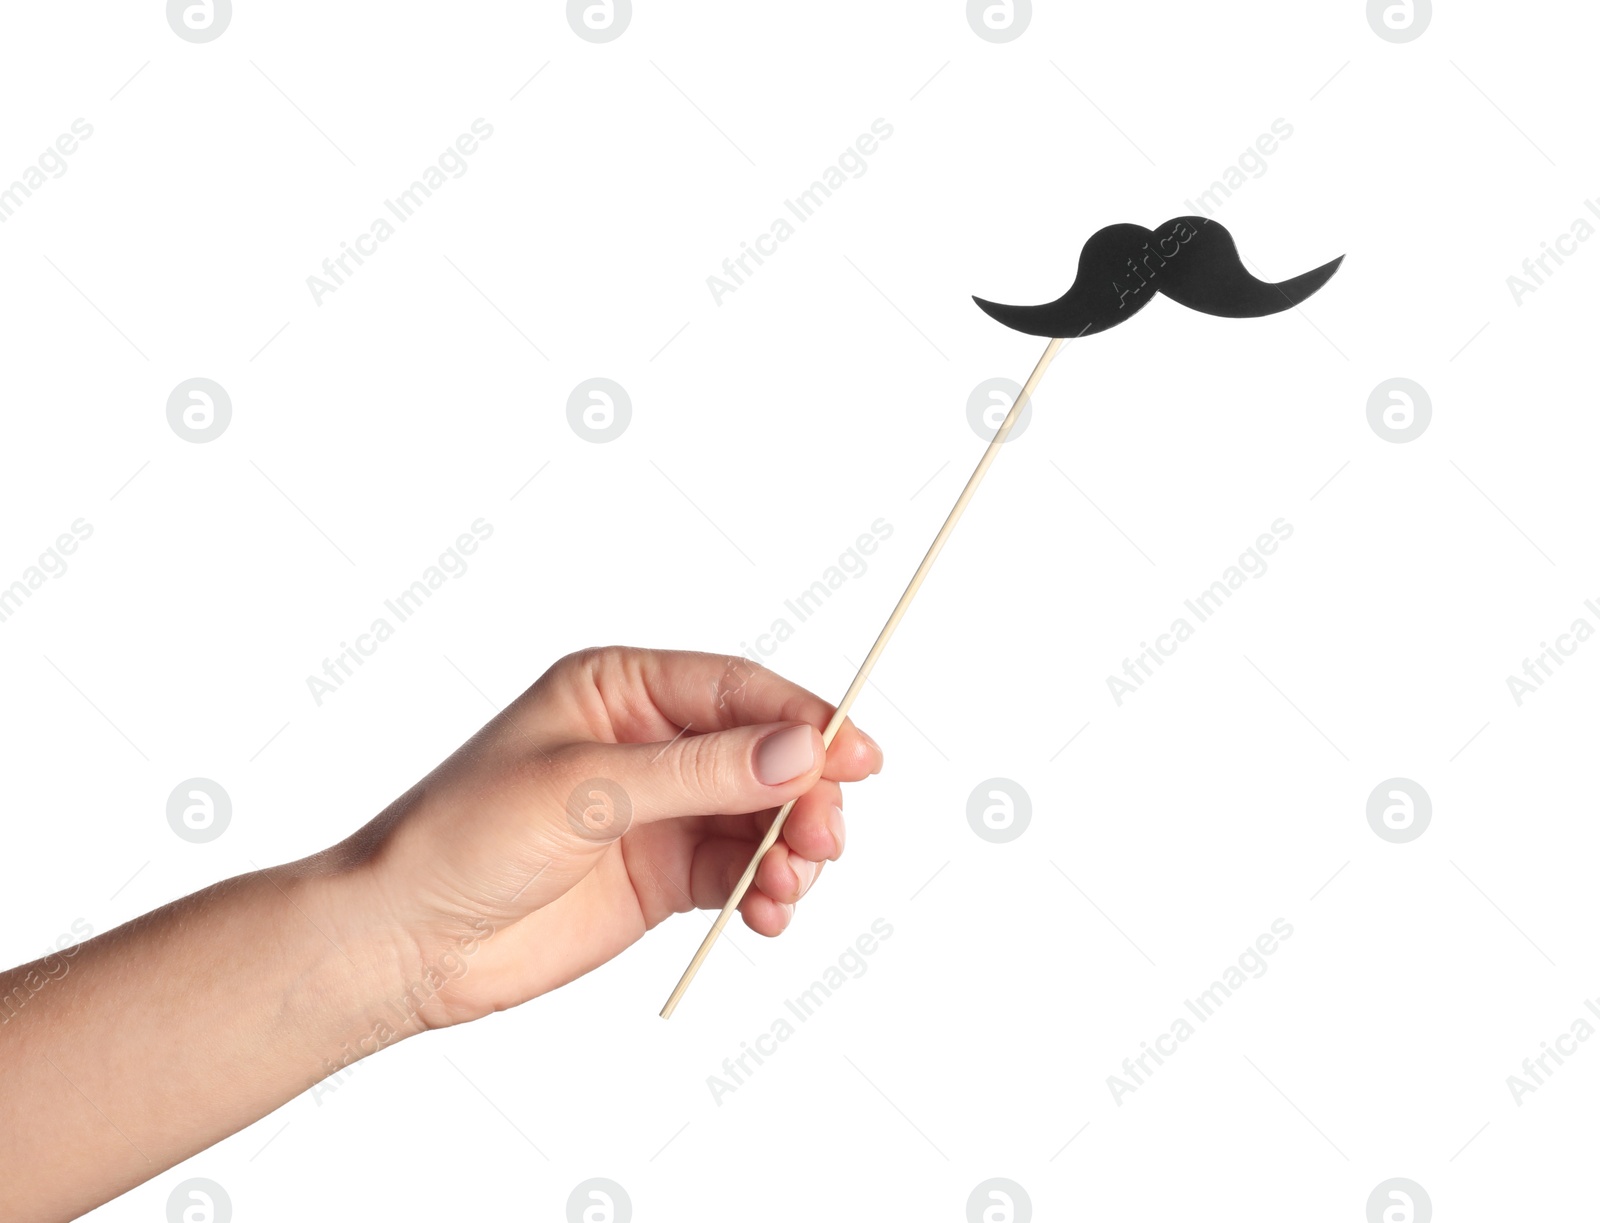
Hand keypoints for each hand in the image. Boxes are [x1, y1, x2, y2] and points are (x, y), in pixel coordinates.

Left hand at [343, 647, 882, 1029]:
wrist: (405, 941)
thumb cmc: (464, 837)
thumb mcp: (587, 790)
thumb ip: (701, 772)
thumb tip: (803, 751)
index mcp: (622, 688)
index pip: (737, 689)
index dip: (805, 718)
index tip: (858, 756)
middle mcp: (651, 743)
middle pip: (766, 754)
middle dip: (806, 794)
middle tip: (823, 840)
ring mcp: (661, 810)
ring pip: (764, 816)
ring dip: (791, 850)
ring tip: (784, 890)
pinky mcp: (665, 873)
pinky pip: (742, 870)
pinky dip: (767, 890)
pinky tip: (766, 913)